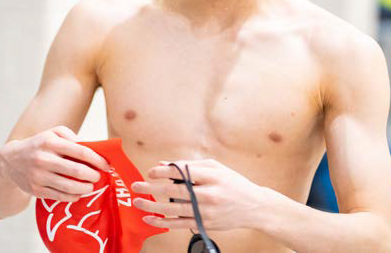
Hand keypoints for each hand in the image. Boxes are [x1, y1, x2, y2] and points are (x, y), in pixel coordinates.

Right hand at [0, 125, 110, 201]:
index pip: (81, 151)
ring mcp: (39, 176)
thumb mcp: (53, 133)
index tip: (107, 165)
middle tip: (99, 176)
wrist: (11, 160)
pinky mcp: (35, 190)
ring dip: (85, 188)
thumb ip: (72, 137)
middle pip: (76, 171)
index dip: (97, 159)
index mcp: (50, 143)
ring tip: (91, 186)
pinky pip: (59, 196)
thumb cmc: (39, 144)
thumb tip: (91, 148)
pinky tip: (78, 193)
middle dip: (93, 175)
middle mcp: (44, 159)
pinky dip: (72, 196)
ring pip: (68, 187)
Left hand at [131, 158, 266, 230]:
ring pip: (173, 209)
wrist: (254, 207)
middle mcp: (209, 194)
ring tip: (138, 202)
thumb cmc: (233, 183)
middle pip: (174, 190)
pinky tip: (150, 219)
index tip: (151, 171)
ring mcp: (206, 211)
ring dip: (152, 206)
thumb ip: (190, 165)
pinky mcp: (204, 224)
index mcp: (212, 176)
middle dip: (152, 188)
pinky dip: (163, 222)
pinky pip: (179, 224)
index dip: (163, 171)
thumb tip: (164, 164)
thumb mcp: (216, 167)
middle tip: (136, 186)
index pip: (182, 172)